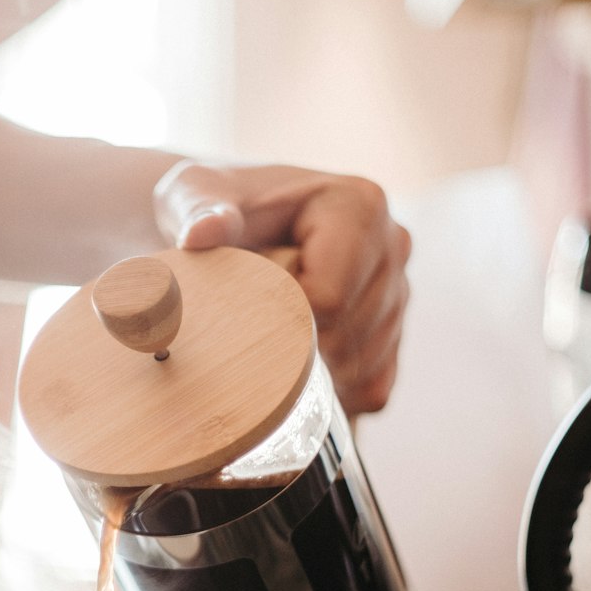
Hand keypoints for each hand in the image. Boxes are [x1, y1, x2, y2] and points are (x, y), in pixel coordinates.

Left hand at [153, 160, 410, 416]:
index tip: (246, 303)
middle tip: (253, 318)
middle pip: (352, 335)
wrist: (221, 228)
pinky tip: (296, 376)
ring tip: (272, 335)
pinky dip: (336, 394)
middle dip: (296, 344)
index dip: (282, 317)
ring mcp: (397, 289)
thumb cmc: (210, 209)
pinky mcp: (391, 330)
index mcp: (359, 204)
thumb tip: (203, 233)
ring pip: (366, 365)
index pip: (332, 296)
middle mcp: (392, 243)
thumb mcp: (193, 196)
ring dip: (313, 371)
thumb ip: (199, 211)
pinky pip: (375, 386)